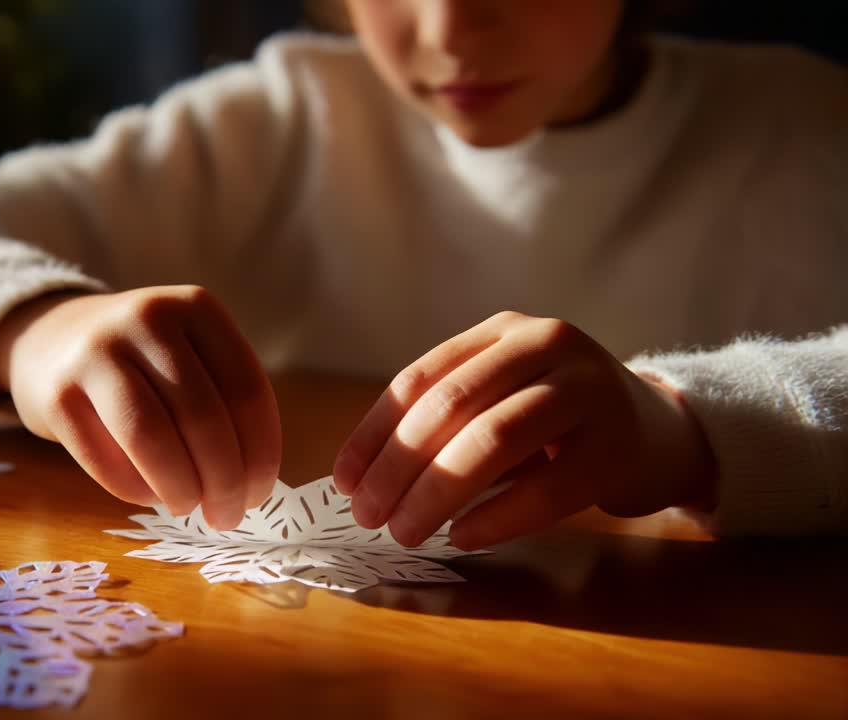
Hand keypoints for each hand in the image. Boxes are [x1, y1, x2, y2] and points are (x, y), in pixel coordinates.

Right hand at [0, 286, 280, 529]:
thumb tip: (250, 485)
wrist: (49, 340)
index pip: (247, 392)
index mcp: (197, 308)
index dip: (259, 456)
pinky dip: (135, 490)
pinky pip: (106, 460)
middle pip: (203, 418)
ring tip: (188, 507)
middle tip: (226, 517)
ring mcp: (97, 352)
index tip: (256, 496)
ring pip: (153, 438)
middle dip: (223, 482)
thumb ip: (224, 404)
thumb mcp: (189, 355)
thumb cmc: (139, 362)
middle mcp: (148, 318)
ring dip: (181, 489)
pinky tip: (147, 494)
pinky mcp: (57, 393)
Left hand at [333, 311, 716, 549]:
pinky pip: (546, 488)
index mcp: (501, 331)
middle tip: (368, 517)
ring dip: (437, 492)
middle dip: (398, 468)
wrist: (661, 431)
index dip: (374, 434)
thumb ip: (444, 422)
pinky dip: (497, 517)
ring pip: (493, 439)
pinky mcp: (618, 444)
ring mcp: (587, 388)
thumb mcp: (500, 398)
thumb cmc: (558, 424)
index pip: (419, 380)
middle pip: (450, 407)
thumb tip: (363, 480)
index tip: (344, 483)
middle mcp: (545, 343)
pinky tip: (463, 538)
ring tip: (405, 532)